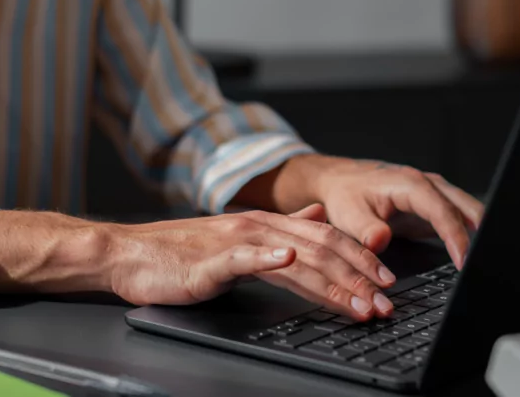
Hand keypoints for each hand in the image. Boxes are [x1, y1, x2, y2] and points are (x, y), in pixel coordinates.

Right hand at [108, 205, 396, 319]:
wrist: (130, 254)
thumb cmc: (180, 254)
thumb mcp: (238, 238)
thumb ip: (280, 228)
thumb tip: (317, 216)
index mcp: (265, 225)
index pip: (325, 239)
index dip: (361, 260)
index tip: (389, 283)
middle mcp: (256, 228)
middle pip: (320, 250)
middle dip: (359, 278)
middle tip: (387, 302)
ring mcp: (234, 242)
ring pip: (294, 258)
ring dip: (332, 282)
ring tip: (359, 303)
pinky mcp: (210, 260)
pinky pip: (244, 257)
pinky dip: (268, 258)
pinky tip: (288, 262)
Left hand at [254, 154, 483, 268]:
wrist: (338, 182)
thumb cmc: (344, 195)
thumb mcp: (348, 214)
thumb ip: (366, 229)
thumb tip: (380, 241)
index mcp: (410, 184)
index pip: (443, 211)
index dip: (457, 237)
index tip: (464, 262)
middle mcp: (428, 185)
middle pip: (467, 208)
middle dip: (483, 234)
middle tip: (488, 265)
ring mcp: (434, 195)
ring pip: (469, 212)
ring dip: (482, 234)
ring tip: (488, 263)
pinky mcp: (434, 207)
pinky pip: (459, 219)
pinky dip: (470, 235)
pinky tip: (475, 256)